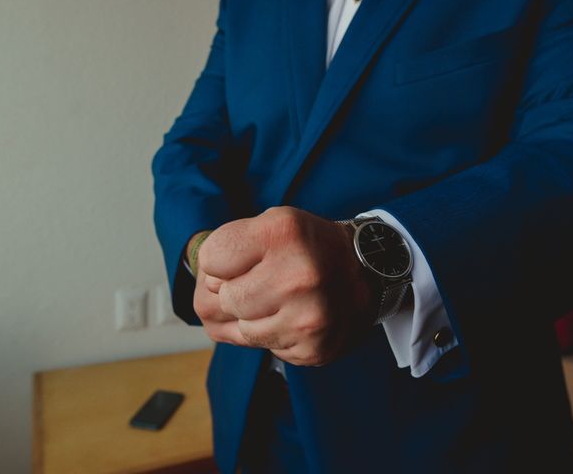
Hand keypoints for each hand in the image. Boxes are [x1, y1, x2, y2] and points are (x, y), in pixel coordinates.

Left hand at [195, 207, 377, 365]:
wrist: (367, 272)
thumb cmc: (310, 246)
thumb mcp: (274, 222)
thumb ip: (230, 246)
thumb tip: (205, 290)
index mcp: (283, 233)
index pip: (209, 260)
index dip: (220, 262)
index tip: (242, 260)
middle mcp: (299, 275)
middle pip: (220, 300)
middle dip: (233, 292)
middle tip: (261, 283)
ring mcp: (308, 317)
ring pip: (239, 330)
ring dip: (250, 318)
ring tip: (278, 300)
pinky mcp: (313, 349)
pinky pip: (264, 349)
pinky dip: (271, 335)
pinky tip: (292, 317)